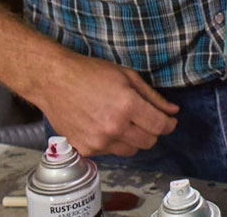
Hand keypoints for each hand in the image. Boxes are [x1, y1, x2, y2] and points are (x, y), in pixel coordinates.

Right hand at [33, 49, 178, 157]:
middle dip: (153, 132)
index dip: (169, 124)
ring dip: (133, 139)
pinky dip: (113, 143)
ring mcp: (98, 141)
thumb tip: (173, 111)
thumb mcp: (128, 76)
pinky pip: (109, 152)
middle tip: (147, 120)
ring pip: (130, 150)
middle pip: (148, 142)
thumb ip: (153, 97)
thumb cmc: (90, 73)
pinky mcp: (84, 149)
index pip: (160, 126)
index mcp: (127, 106)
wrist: (53, 81)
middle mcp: (113, 127)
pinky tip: (105, 126)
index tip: (169, 121)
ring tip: (123, 122)